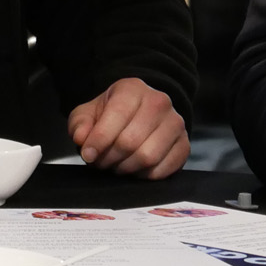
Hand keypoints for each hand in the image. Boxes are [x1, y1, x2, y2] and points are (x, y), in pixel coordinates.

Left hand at [68, 78, 189, 178]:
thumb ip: (80, 124)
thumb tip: (81, 138)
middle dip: (110, 157)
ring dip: (126, 168)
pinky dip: (145, 176)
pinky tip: (135, 169)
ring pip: (148, 157)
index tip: (88, 154)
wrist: (139, 114)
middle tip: (101, 162)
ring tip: (116, 165)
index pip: (117, 115)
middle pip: (131, 141)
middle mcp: (159, 102)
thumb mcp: (88, 113)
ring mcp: (175, 123)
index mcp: (133, 89)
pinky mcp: (184, 144)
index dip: (99, 140)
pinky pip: (165, 168)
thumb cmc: (111, 115)